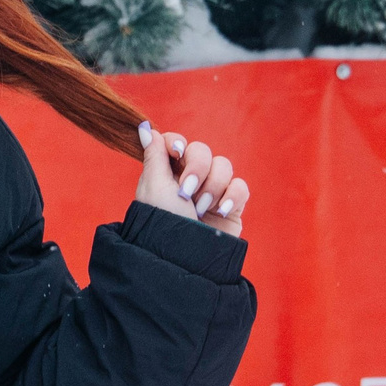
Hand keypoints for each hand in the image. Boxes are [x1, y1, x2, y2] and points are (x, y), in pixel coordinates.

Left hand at [135, 119, 248, 237]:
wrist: (185, 257)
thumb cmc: (164, 221)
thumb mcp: (154, 186)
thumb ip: (154, 155)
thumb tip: (144, 128)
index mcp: (167, 173)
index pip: (178, 143)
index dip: (179, 143)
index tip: (176, 151)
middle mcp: (190, 179)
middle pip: (202, 151)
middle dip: (197, 168)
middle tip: (186, 191)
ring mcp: (212, 192)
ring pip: (224, 166)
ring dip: (213, 186)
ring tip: (200, 209)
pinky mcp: (231, 206)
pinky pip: (240, 186)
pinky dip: (232, 196)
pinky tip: (219, 212)